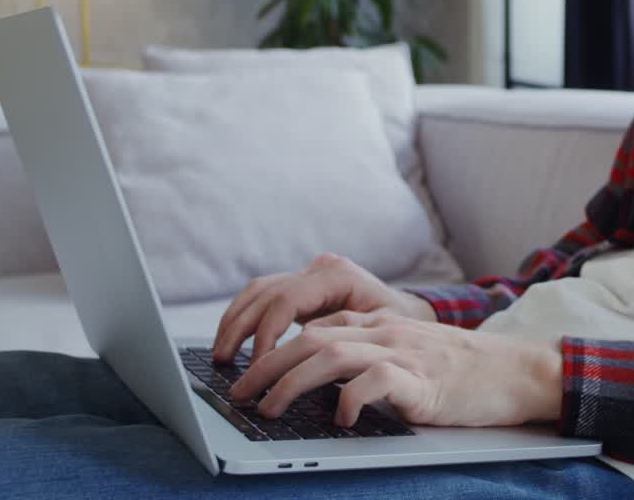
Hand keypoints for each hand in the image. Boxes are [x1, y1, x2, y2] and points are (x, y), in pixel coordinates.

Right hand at [212, 252, 436, 362]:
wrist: (412, 315)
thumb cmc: (402, 327)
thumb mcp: (380, 332)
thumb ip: (343, 335)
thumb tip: (303, 349)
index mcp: (338, 274)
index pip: (287, 299)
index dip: (266, 333)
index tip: (257, 365)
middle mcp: (320, 268)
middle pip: (265, 292)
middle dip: (240, 329)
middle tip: (225, 363)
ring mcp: (309, 274)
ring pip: (257, 291)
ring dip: (235, 323)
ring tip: (222, 356)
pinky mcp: (302, 287)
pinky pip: (263, 298)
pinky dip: (244, 319)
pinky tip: (234, 345)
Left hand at [228, 315, 562, 427]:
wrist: (519, 371)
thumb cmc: (466, 373)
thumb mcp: (411, 358)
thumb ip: (373, 361)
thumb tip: (324, 388)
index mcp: (382, 324)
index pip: (316, 325)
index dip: (276, 348)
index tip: (249, 374)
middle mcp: (388, 331)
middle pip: (312, 337)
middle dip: (267, 365)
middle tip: (240, 394)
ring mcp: (406, 352)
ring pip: (331, 353)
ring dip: (291, 382)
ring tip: (269, 408)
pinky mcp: (424, 379)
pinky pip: (376, 381)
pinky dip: (350, 398)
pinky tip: (340, 419)